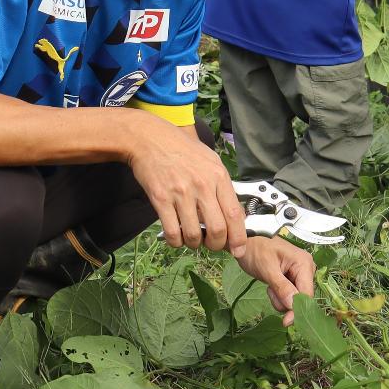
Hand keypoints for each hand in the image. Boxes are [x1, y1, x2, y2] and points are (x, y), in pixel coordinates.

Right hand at [127, 117, 248, 254]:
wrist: (149, 138)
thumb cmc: (181, 149)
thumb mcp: (210, 161)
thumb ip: (223, 187)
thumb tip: (234, 214)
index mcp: (218, 176)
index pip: (234, 214)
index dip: (238, 238)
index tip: (238, 250)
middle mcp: (202, 186)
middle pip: (217, 229)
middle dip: (216, 245)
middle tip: (211, 244)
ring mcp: (180, 193)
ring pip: (193, 234)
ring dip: (194, 244)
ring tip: (192, 238)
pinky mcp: (160, 198)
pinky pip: (172, 231)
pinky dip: (176, 241)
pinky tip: (176, 236)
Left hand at [233, 236, 315, 325]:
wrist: (245, 241)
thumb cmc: (255, 249)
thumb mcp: (267, 269)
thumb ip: (282, 287)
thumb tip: (293, 305)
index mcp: (304, 263)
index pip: (307, 294)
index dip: (298, 309)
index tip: (286, 322)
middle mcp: (306, 268)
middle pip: (302, 297)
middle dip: (285, 299)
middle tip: (270, 289)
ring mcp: (300, 273)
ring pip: (294, 298)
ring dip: (280, 297)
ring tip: (269, 283)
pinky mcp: (292, 277)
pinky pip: (289, 294)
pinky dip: (278, 293)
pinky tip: (271, 283)